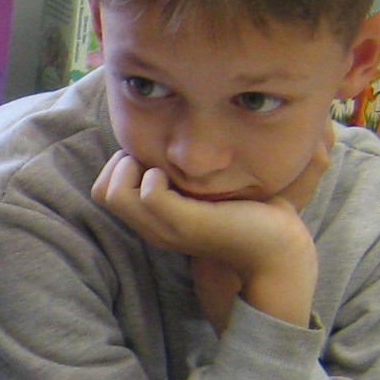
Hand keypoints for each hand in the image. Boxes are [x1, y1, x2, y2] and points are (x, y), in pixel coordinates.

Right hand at [90, 152, 317, 329]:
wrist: (279, 248)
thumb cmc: (254, 215)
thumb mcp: (212, 189)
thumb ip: (191, 170)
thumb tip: (180, 132)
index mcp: (157, 220)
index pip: (104, 191)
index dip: (120, 166)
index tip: (154, 156)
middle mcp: (153, 227)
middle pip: (101, 191)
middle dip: (120, 162)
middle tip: (156, 157)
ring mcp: (165, 228)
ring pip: (113, 194)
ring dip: (133, 167)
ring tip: (162, 165)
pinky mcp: (184, 223)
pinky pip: (147, 193)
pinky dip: (156, 176)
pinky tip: (178, 175)